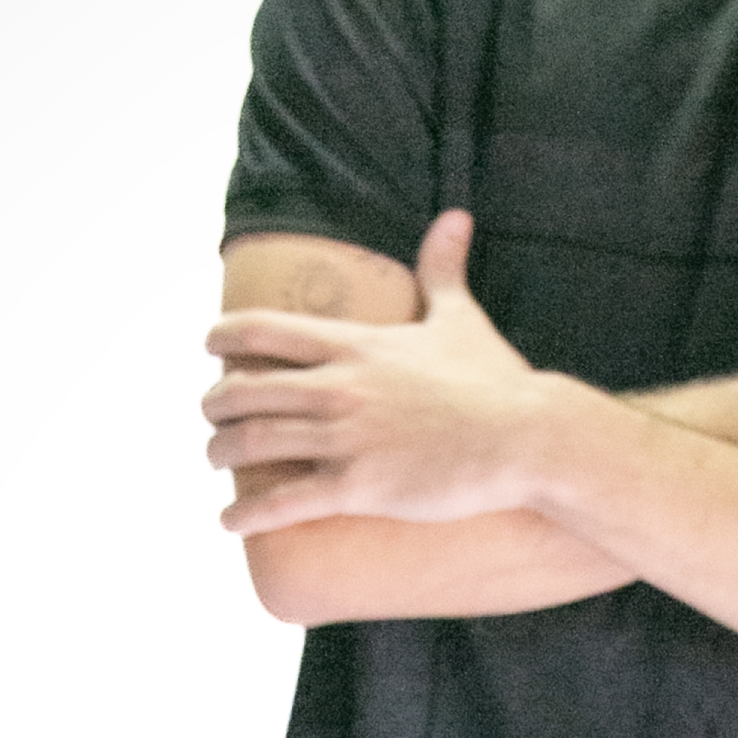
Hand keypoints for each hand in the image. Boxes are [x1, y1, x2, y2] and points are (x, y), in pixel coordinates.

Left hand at [202, 211, 548, 530]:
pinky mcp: (359, 487)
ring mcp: (346, 438)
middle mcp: (339, 387)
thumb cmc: (497, 382)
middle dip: (214, 403)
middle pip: (243, 390)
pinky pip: (283, 502)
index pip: (262, 330)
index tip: (209, 347)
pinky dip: (247, 514)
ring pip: (252, 444)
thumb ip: (444, 268)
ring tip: (215, 459)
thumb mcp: (461, 318)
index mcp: (354, 344)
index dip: (223, 337)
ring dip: (220, 453)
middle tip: (212, 414)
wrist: (528, 439)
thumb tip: (455, 217)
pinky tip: (228, 521)